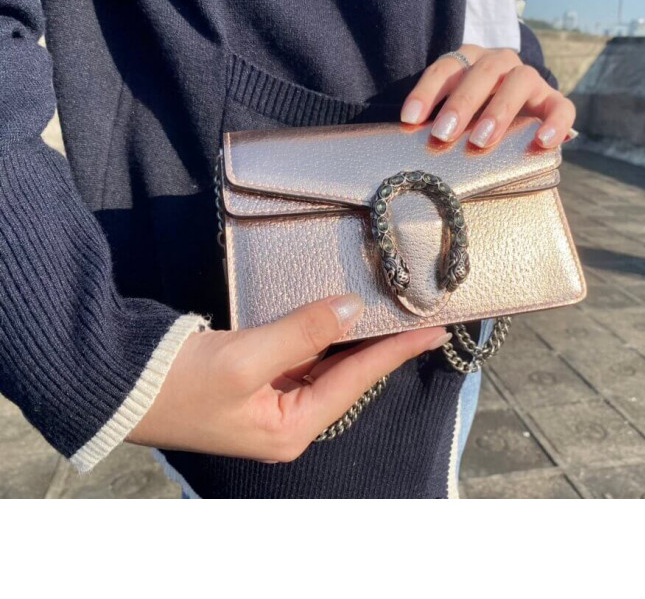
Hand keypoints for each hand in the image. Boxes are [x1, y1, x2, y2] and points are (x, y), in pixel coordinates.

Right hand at [127, 294, 449, 462]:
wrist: (116, 384)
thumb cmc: (177, 383)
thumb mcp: (246, 358)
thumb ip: (304, 332)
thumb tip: (352, 310)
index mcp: (290, 427)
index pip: (358, 379)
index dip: (398, 351)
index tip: (435, 331)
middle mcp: (287, 420)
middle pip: (347, 376)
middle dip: (382, 346)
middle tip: (419, 316)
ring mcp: (270, 401)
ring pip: (326, 365)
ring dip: (354, 339)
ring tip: (390, 313)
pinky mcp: (253, 381)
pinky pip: (301, 356)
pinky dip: (322, 335)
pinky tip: (339, 317)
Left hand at [400, 45, 575, 148]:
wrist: (523, 113)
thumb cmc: (477, 115)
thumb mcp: (458, 112)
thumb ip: (442, 119)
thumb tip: (413, 140)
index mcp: (471, 59)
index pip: (446, 68)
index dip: (426, 92)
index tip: (410, 119)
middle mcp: (501, 62)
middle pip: (482, 72)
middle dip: (461, 103)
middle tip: (443, 134)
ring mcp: (531, 79)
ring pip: (519, 81)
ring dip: (498, 110)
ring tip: (481, 140)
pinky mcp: (555, 100)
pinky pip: (561, 107)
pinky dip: (554, 123)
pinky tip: (542, 142)